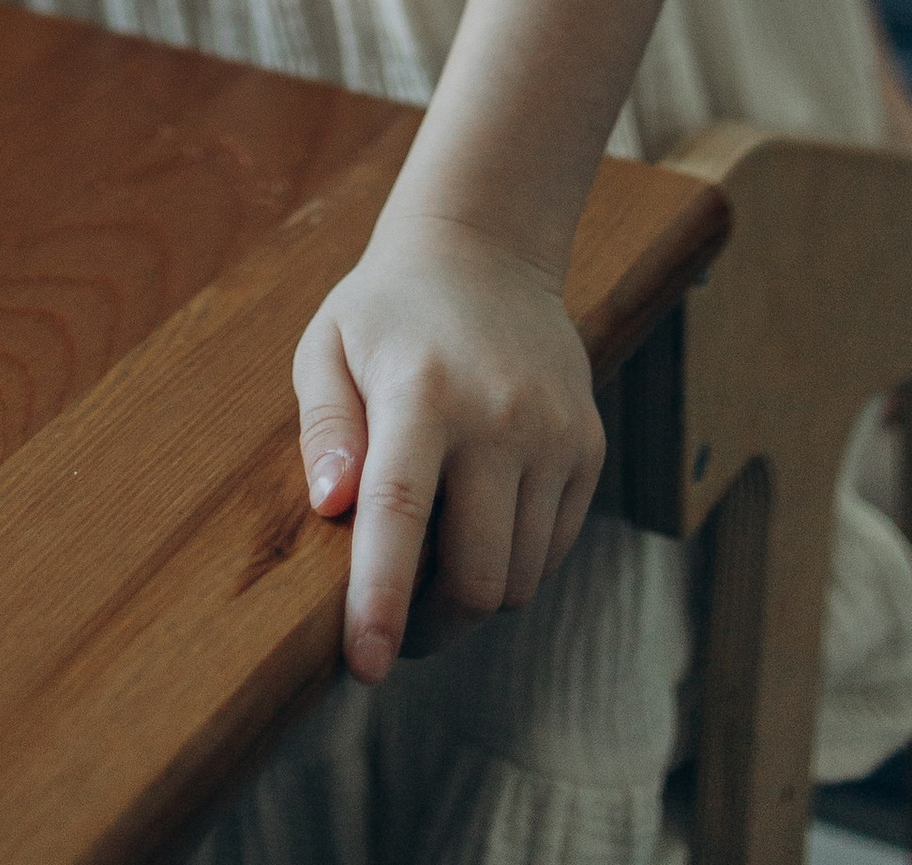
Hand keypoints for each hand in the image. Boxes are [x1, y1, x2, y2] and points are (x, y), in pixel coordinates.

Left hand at [293, 210, 603, 683]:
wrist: (487, 247)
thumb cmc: (388, 309)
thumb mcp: (328, 347)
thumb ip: (324, 429)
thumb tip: (331, 507)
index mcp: (422, 391)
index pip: (401, 514)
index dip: (381, 600)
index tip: (364, 664)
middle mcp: (498, 416)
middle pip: (475, 576)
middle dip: (428, 625)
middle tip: (391, 625)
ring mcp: (554, 433)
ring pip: (518, 577)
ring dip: (470, 600)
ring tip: (430, 570)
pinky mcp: (587, 446)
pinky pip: (552, 551)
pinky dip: (513, 566)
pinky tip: (477, 529)